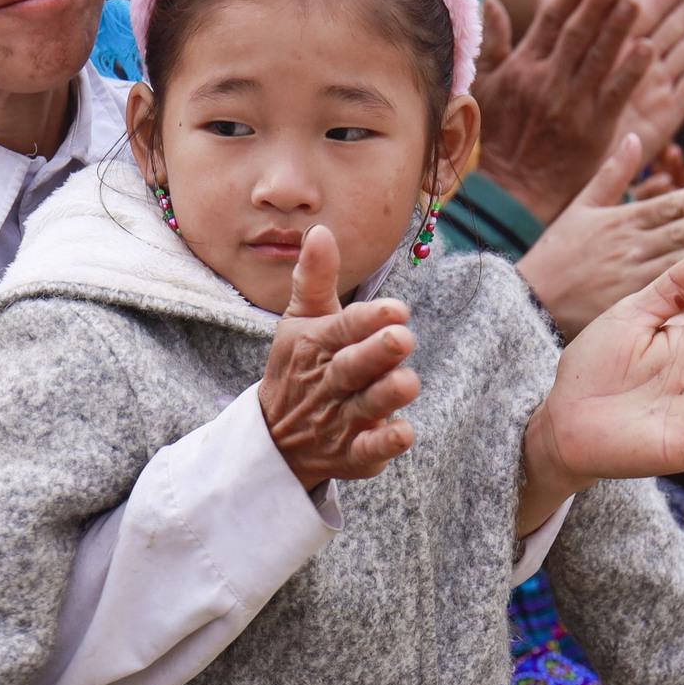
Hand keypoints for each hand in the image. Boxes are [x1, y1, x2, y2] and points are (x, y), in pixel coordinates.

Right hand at [259, 226, 422, 491]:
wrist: (276, 438)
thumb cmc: (299, 367)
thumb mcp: (301, 320)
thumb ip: (315, 277)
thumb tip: (322, 230)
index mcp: (316, 346)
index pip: (342, 329)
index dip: (368, 319)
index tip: (396, 308)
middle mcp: (328, 383)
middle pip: (352, 368)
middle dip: (377, 353)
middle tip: (404, 336)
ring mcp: (339, 421)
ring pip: (364, 407)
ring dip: (385, 396)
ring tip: (407, 382)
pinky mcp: (352, 454)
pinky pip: (367, 453)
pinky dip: (383, 445)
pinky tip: (404, 433)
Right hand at [472, 0, 649, 221]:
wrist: (508, 192)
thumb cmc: (494, 140)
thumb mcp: (484, 87)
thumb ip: (493, 44)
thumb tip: (491, 2)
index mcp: (523, 67)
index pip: (552, 20)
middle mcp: (548, 79)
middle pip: (579, 31)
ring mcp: (572, 103)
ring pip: (600, 55)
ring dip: (620, 25)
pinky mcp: (593, 128)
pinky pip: (616, 93)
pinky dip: (632, 70)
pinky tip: (650, 48)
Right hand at [516, 136, 683, 338]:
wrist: (529, 301)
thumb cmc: (556, 253)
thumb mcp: (581, 206)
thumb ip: (613, 174)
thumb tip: (635, 137)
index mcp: (619, 221)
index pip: (667, 206)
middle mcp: (626, 247)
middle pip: (678, 232)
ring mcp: (628, 278)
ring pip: (677, 263)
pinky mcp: (627, 307)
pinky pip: (665, 299)